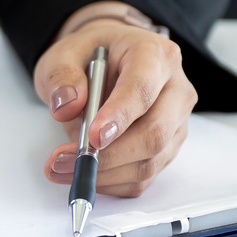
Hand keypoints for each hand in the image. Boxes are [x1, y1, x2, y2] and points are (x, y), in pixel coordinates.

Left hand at [33, 3, 196, 198]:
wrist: (103, 65)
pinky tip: (82, 172)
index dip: (119, 116)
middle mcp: (175, 90)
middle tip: (63, 160)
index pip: (143, 89)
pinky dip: (109, 182)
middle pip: (154, 133)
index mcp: (154, 55)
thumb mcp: (64, 55)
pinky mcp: (166, 149)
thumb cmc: (89, 57)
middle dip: (108, 155)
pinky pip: (142, 177)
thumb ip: (62, 77)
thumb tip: (66, 106)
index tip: (92, 138)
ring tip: (61, 167)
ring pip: (149, 161)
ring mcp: (175, 123)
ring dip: (104, 173)